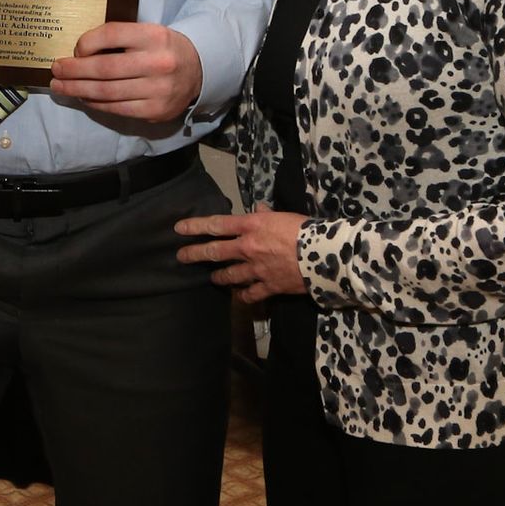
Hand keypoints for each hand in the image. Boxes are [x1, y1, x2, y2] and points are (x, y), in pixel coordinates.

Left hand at [49, 21, 201, 122]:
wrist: (199, 70)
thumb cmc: (162, 49)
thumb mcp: (147, 33)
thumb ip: (118, 39)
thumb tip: (79, 53)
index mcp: (154, 36)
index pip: (111, 34)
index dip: (86, 43)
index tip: (74, 50)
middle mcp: (157, 63)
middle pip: (104, 68)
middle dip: (74, 71)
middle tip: (56, 71)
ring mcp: (158, 90)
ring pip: (107, 92)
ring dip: (78, 90)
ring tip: (61, 87)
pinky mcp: (155, 111)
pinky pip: (116, 108)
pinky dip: (96, 104)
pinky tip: (84, 98)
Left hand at [174, 203, 308, 302]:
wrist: (325, 255)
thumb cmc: (305, 230)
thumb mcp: (283, 216)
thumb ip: (266, 214)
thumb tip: (258, 209)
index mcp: (251, 226)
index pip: (217, 224)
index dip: (195, 226)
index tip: (179, 229)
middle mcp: (248, 247)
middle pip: (215, 251)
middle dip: (195, 254)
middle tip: (181, 257)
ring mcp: (256, 269)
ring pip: (230, 275)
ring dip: (219, 276)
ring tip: (212, 278)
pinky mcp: (269, 286)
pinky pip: (251, 294)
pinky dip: (244, 296)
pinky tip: (240, 297)